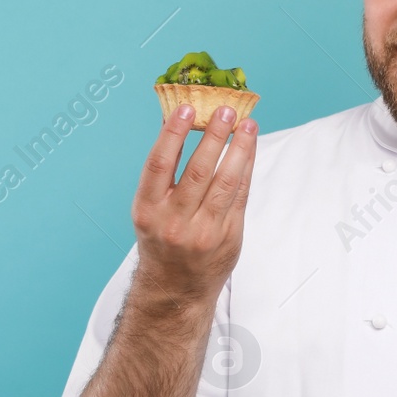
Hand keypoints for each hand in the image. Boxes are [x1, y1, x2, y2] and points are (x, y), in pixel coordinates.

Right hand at [130, 102, 257, 309]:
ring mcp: (203, 232)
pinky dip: (246, 168)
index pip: (159, 164)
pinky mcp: (228, 237)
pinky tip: (249, 148)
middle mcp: (173, 222)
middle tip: (226, 109)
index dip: (172, 134)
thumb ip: (164, 172)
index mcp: (147, 210)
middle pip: (198, 171)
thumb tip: (179, 122)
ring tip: (247, 124)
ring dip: (239, 149)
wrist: (175, 288)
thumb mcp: (150, 208)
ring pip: (225, 182)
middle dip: (214, 136)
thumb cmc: (161, 238)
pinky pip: (240, 196)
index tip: (186, 107)